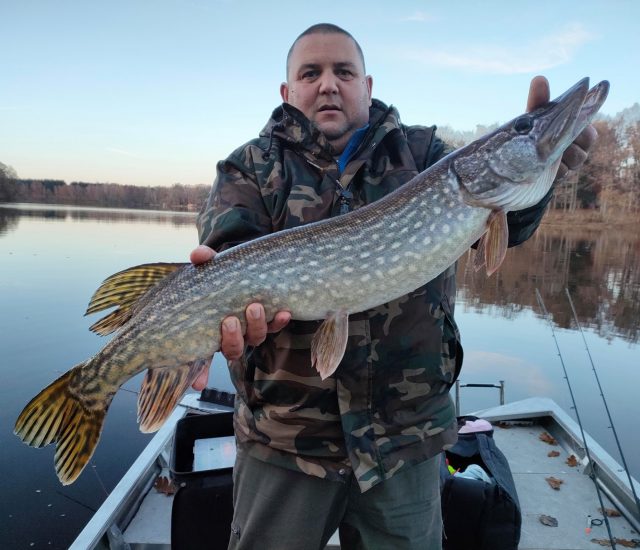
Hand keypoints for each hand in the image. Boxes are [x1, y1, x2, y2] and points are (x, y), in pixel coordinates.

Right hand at [189, 245, 291, 389]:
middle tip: (230, 320)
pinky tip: (284, 312)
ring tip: (256, 307)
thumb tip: (198, 255)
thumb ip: (203, 260)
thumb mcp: (210, 266)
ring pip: (255, 337)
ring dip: (256, 326)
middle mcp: (231, 334)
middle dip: (232, 337)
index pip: (201, 357)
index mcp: (210, 329)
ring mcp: (251, 327)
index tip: (198, 382)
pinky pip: (275, 325)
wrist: (250, 265)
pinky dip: (280, 320)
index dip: (200, 372)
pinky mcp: (270, 318)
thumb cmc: (222, 272)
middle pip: (233, 348)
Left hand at [526, 75, 597, 180]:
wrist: (513, 161)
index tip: (575, 130)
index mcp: (574, 131)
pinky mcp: (557, 177)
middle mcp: (574, 147)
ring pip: (576, 161)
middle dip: (571, 145)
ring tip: (546, 154)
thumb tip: (539, 78)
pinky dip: (553, 169)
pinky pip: (563, 174)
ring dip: (561, 157)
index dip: (584, 132)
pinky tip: (542, 166)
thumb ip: (538, 100)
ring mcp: (567, 164)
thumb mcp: (533, 117)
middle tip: (556, 143)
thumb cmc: (528, 133)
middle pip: (585, 148)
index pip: (590, 133)